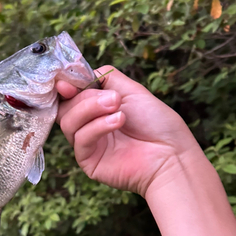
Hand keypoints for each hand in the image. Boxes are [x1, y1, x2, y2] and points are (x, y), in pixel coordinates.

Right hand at [56, 66, 202, 197]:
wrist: (171, 153)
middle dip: (84, 98)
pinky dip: (97, 127)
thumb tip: (78, 74)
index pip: (70, 95)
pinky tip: (118, 121)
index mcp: (96, 108)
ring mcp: (88, 144)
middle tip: (112, 98)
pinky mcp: (88, 161)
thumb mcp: (131, 90)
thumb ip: (104, 78)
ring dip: (90, 109)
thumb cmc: (156, 123)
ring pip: (68, 122)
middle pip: (65, 107)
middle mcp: (89, 125)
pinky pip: (80, 139)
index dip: (65, 86)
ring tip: (117, 108)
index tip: (66, 83)